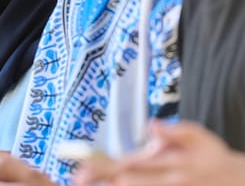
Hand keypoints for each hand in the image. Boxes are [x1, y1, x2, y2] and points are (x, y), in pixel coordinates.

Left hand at [75, 121, 244, 185]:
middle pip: (127, 184)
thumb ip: (175, 132)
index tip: (83, 169)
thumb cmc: (212, 158)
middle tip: (78, 177)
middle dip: (101, 180)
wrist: (236, 183)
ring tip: (85, 180)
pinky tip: (111, 183)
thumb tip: (151, 126)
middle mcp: (165, 183)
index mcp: (169, 164)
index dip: (104, 167)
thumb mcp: (199, 137)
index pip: (131, 165)